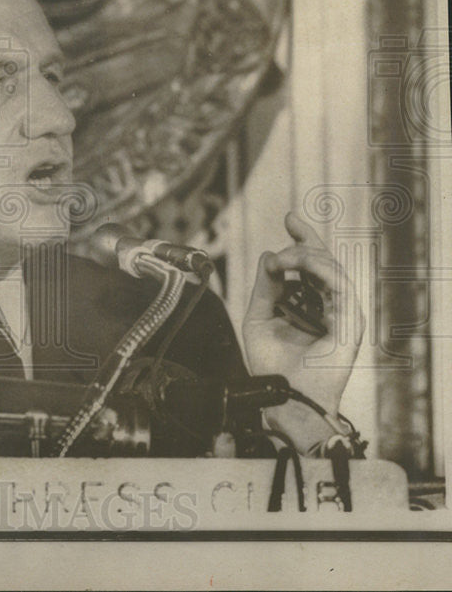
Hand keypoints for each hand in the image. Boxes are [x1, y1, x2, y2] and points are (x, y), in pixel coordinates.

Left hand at [242, 212, 364, 450]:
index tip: (289, 219)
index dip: (303, 240)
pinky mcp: (351, 322)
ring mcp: (343, 313)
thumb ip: (265, 287)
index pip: (312, 266)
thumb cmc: (271, 363)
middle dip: (305, 241)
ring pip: (332, 269)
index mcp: (311, 304)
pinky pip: (340, 286)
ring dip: (305, 256)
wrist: (282, 393)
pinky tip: (297, 265)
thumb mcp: (259, 317)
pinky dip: (319, 270)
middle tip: (286, 230)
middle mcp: (329, 306)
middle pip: (326, 261)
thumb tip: (268, 255)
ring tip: (281, 259)